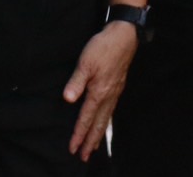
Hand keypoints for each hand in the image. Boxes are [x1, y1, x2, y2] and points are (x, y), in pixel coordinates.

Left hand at [63, 21, 137, 160]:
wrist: (124, 36)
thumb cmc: (103, 47)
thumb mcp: (85, 62)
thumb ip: (76, 82)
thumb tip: (68, 99)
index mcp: (99, 92)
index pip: (86, 118)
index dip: (78, 134)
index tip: (73, 148)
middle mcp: (108, 96)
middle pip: (98, 124)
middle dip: (90, 142)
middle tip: (84, 157)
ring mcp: (115, 92)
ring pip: (106, 119)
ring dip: (99, 134)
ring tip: (94, 147)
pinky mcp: (117, 86)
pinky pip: (111, 110)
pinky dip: (106, 121)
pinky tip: (104, 122)